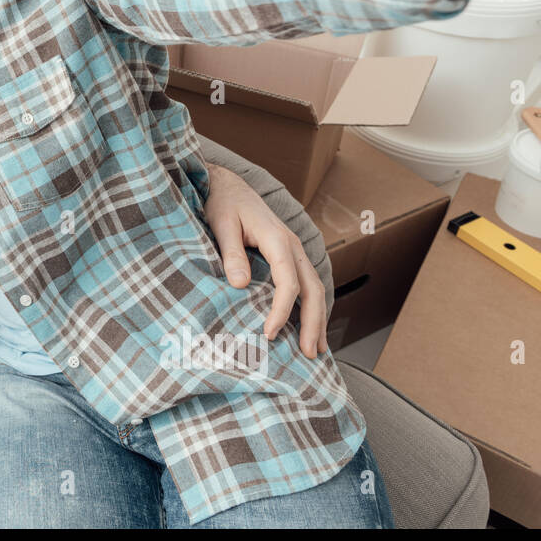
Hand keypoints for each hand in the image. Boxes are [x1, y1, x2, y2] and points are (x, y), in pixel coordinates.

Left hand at [201, 163, 327, 358]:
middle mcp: (292, 246)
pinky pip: (307, 284)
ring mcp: (294, 251)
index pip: (288, 283)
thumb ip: (231, 253)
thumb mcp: (222, 224)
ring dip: (318, 319)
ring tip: (317, 350)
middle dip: (314, 323)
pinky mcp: (289, 256)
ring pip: (315, 288)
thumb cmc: (223, 204)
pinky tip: (311, 328)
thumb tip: (239, 285)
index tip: (270, 334)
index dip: (282, 311)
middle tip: (310, 355)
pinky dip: (312, 308)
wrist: (228, 186)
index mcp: (278, 240)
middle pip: (312, 289)